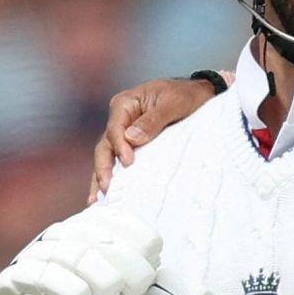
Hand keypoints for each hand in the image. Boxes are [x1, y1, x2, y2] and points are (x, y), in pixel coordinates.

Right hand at [0, 207, 161, 294]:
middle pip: (111, 244)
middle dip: (130, 280)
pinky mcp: (16, 279)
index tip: (146, 278)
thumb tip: (164, 270)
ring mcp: (36, 253)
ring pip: (87, 262)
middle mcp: (61, 231)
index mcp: (87, 223)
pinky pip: (68, 290)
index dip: (144, 252)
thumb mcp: (114, 280)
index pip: (126, 222)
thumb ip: (135, 267)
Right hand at [90, 75, 231, 202]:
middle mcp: (120, 118)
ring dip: (101, 176)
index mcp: (125, 103)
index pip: (115, 128)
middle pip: (105, 145)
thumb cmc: (185, 95)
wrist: (198, 94)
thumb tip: (131, 139)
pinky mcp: (132, 143)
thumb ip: (153, 120)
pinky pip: (118, 159)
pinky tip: (106, 193)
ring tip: (96, 200)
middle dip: (103, 168)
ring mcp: (124, 131)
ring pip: (107, 155)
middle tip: (106, 189)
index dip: (119, 147)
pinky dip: (112, 174)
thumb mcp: (173, 103)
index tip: (129, 163)